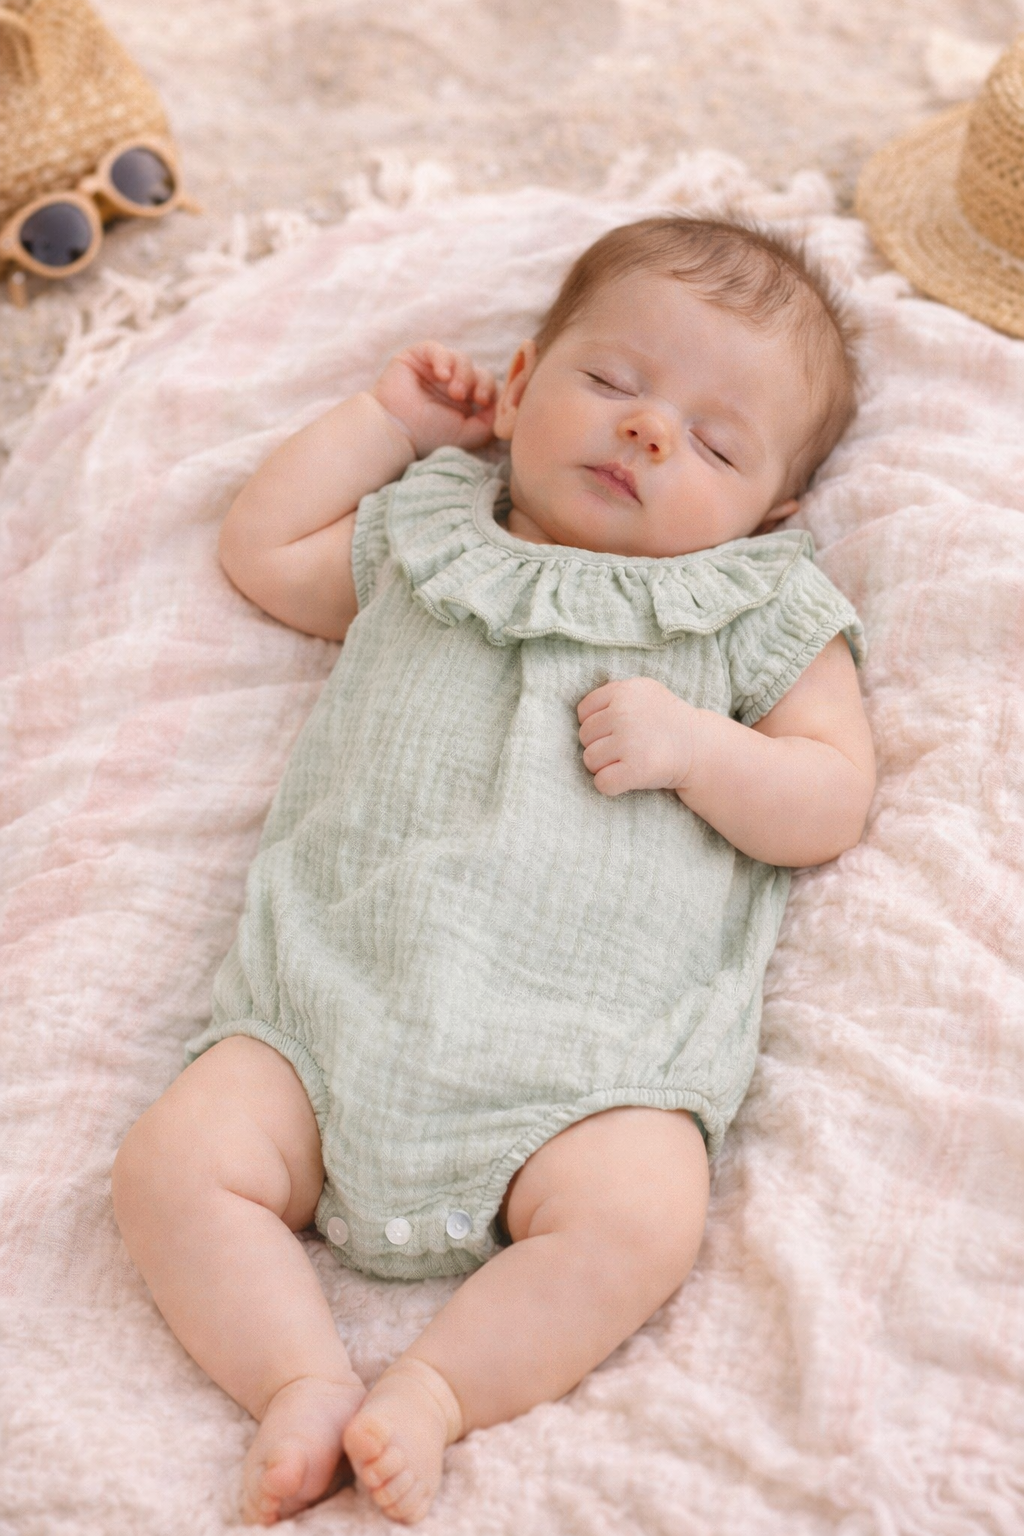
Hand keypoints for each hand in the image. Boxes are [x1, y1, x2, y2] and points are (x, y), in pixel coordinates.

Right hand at [371, 342, 496, 457]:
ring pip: (461, 358)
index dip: (491, 389)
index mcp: (464, 401)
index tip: (484, 402)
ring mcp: (434, 369)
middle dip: (479, 382)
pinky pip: (436, 348)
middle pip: (478, 370)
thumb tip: (504, 403)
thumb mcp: (470, 433)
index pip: (488, 385)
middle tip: (468, 398)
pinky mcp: (417, 357)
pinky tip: (442, 375)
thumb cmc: (430, 436)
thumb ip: (491, 419)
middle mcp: (451, 383)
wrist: (396, 432)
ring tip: (454, 392)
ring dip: (463, 374)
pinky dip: (443, 359)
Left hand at [577, 678, 696, 796]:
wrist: (700, 748)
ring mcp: (629, 741)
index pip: (584, 712)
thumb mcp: (643, 693)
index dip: (596, 725)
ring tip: (628, 762)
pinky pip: (602, 783)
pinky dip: (610, 786)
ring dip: (604, 766)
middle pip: (585, 736)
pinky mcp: (636, 768)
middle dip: (600, 746)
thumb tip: (579, 714)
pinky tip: (627, 779)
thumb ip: (614, 696)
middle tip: (625, 749)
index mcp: (624, 691)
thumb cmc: (664, 723)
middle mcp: (624, 713)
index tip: (615, 732)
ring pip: (589, 760)